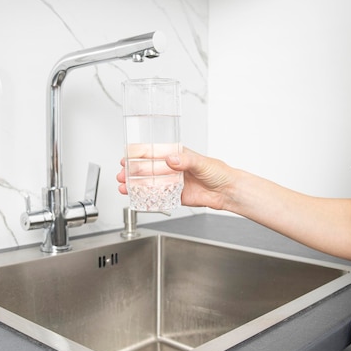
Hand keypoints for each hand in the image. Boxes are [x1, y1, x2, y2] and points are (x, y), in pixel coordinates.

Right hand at [117, 147, 233, 209]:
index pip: (154, 153)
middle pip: (148, 168)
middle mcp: (173, 167)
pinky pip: (158, 196)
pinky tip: (136, 197)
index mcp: (177, 155)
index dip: (138, 155)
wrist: (227, 191)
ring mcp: (173, 182)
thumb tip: (171, 159)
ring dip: (136, 185)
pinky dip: (146, 196)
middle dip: (133, 171)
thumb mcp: (202, 163)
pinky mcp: (175, 195)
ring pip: (150, 182)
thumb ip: (186, 161)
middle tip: (122, 174)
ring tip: (124, 187)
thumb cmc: (219, 172)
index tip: (127, 157)